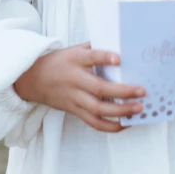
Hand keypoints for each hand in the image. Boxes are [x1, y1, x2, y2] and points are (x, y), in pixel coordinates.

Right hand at [13, 42, 145, 132]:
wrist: (32, 79)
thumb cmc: (58, 61)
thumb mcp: (73, 50)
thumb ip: (93, 49)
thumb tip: (119, 47)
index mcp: (74, 60)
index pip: (91, 57)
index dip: (105, 57)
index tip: (120, 58)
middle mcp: (74, 79)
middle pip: (99, 88)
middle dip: (122, 92)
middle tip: (142, 91)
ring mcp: (74, 98)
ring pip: (98, 109)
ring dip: (120, 112)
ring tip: (138, 109)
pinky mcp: (73, 110)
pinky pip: (93, 122)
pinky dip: (110, 126)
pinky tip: (125, 123)